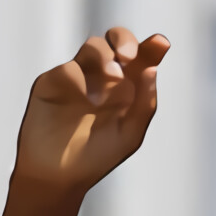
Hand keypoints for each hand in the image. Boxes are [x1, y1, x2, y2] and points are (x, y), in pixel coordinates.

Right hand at [13, 26, 169, 194]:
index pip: (141, 58)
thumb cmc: (97, 156)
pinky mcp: (54, 80)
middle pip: (115, 41)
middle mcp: (104, 76)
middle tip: (128, 56)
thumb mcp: (130, 134)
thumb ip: (144, 103)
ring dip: (105, 58)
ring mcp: (79, 75)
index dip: (152, 47)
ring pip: (93, 47)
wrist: (59, 174)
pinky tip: (89, 100)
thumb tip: (152, 69)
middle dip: (124, 40)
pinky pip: (69, 68)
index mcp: (127, 87)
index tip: (161, 44)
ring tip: (113, 79)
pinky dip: (82, 79)